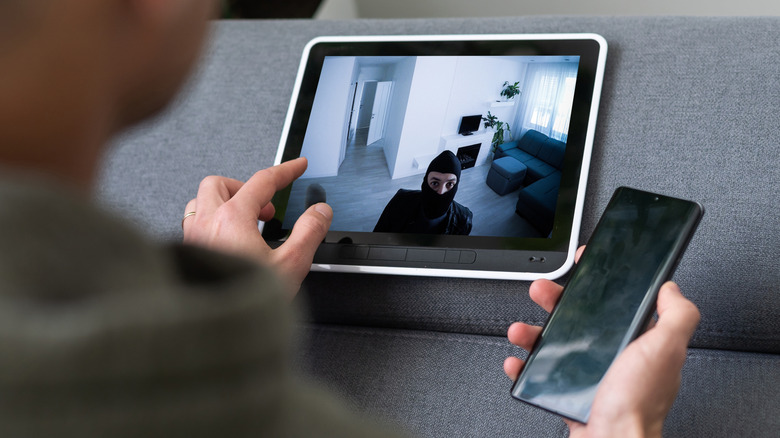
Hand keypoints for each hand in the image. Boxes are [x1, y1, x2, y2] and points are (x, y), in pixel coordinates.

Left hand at [182, 157, 331, 295]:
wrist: (212, 334)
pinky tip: (225, 241)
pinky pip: (193, 224)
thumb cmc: (243, 303)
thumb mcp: (290, 265)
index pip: (262, 181)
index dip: (285, 171)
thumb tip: (320, 212)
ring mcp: (191, 238)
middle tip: (267, 207)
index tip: (299, 166)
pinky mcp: (184, 254)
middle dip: (246, 187)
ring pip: (201, 201)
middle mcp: (206, 223)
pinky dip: (211, 222)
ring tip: (246, 221)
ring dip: (223, 203)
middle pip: (221, 183)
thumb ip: (309, 233)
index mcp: (233, 219)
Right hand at [504, 247, 699, 437]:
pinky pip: (540, 373)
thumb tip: (672, 288)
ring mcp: (590, 374)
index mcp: (638, 342)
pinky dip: (524, 365)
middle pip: (579, 317)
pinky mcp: (568, 392)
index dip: (599, 282)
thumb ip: (678, 315)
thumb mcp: (666, 350)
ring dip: (532, 332)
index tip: (583, 268)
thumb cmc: (637, 406)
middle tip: (542, 292)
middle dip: (556, 301)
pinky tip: (518, 361)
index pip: (618, 302)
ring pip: (555, 342)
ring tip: (521, 330)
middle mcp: (614, 357)